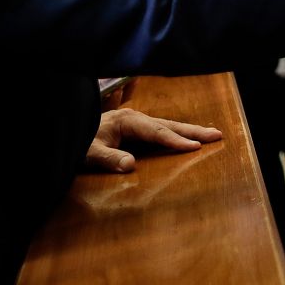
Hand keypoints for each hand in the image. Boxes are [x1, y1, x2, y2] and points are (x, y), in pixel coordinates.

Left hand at [86, 107, 222, 173]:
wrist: (67, 131)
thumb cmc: (77, 142)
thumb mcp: (88, 153)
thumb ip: (108, 158)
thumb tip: (130, 165)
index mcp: (127, 120)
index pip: (157, 132)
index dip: (176, 140)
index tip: (195, 148)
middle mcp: (135, 118)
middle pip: (169, 125)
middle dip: (193, 131)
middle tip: (217, 135)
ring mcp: (136, 123)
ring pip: (167, 127)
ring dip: (188, 132)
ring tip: (211, 135)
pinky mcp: (135, 131)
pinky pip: (161, 133)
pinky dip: (176, 135)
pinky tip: (186, 140)